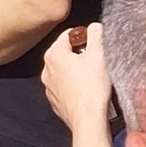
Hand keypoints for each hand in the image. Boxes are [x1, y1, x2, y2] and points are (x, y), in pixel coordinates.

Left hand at [40, 23, 112, 143]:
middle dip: (81, 54)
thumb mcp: (99, 54)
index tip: (96, 44)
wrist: (88, 120)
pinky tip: (88, 91)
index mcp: (53, 55)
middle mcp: (46, 70)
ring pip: (65, 71)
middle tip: (96, 61)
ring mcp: (49, 88)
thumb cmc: (92, 88)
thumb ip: (96, 34)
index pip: (68, 34)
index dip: (85, 36)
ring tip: (94, 77)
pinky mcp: (56, 102)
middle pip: (66, 53)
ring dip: (78, 71)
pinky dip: (75, 87)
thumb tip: (95, 27)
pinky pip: (66, 88)